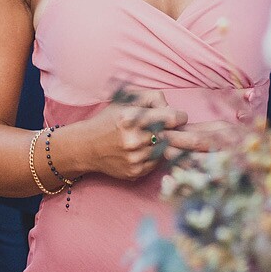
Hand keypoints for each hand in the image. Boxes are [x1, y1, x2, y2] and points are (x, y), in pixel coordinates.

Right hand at [57, 89, 208, 182]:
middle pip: (173, 137)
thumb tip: (171, 108)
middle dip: (181, 135)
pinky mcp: (135, 173)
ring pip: (166, 151)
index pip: (171, 118)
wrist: (86, 147)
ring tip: (158, 140)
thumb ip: (152, 98)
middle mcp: (133, 140)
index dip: (179, 117)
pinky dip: (155, 157)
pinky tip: (144, 151)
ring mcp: (135, 159)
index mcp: (131, 118)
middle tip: (183, 133)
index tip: (178, 117)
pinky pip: (156, 164)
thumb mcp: (126, 100)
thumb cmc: (109, 120)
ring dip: (166, 146)